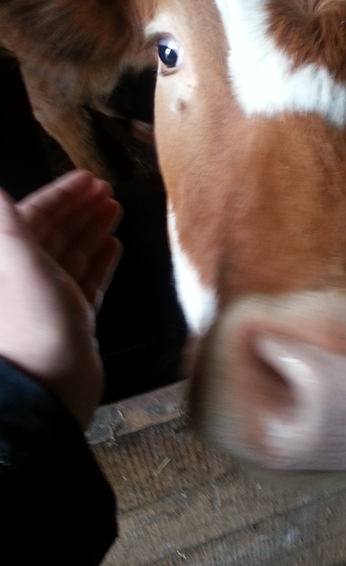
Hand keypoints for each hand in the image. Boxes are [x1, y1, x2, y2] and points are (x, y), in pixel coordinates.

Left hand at [0, 170, 121, 429]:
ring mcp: (51, 298)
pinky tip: (114, 246)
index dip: (61, 194)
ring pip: (75, 253)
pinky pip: (89, 281)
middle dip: (81, 208)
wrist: (48, 388)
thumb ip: (7, 223)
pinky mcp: (73, 318)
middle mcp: (28, 277)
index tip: (87, 177)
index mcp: (11, 260)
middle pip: (57, 231)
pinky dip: (101, 261)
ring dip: (94, 229)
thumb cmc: (31, 326)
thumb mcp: (16, 261)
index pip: (36, 215)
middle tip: (107, 190)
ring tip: (115, 210)